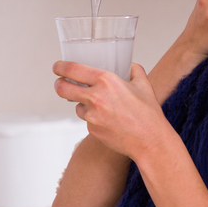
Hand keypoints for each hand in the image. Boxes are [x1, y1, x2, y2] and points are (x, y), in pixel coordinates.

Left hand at [53, 61, 170, 160]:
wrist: (149, 141)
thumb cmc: (148, 113)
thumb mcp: (144, 85)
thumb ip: (134, 70)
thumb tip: (129, 65)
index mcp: (106, 81)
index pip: (73, 69)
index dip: (61, 66)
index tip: (58, 66)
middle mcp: (95, 97)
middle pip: (63, 88)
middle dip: (59, 84)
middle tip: (61, 82)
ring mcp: (91, 116)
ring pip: (77, 106)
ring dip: (82, 104)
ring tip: (100, 106)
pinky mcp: (92, 130)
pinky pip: (87, 120)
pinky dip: (94, 118)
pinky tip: (109, 121)